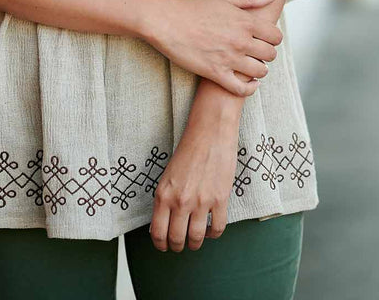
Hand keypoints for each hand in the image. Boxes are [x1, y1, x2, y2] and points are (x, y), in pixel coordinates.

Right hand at [141, 0, 283, 95]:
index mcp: (246, 22)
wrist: (168, 22)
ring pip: (260, 72)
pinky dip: (249, 89)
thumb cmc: (194, 7)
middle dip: (268, 53)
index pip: (275, 36)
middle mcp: (241, 41)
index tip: (266, 38)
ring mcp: (229, 59)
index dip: (274, 38)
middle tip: (259, 52)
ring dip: (260, 70)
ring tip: (253, 66)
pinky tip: (249, 83)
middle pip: (270, 54)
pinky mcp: (216, 73)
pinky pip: (241, 89)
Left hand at [149, 112, 239, 251]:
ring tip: (196, 240)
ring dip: (195, 244)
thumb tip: (162, 224)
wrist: (210, 131)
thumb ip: (165, 199)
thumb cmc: (189, 149)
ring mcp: (201, 201)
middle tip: (180, 245)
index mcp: (163, 195)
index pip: (158, 233)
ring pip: (196, 238)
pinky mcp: (220, 198)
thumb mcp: (168, 175)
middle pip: (176, 239)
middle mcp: (180, 201)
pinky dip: (214, 234)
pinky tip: (211, 229)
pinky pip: (217, 228)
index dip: (161, 245)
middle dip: (178, 246)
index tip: (165, 246)